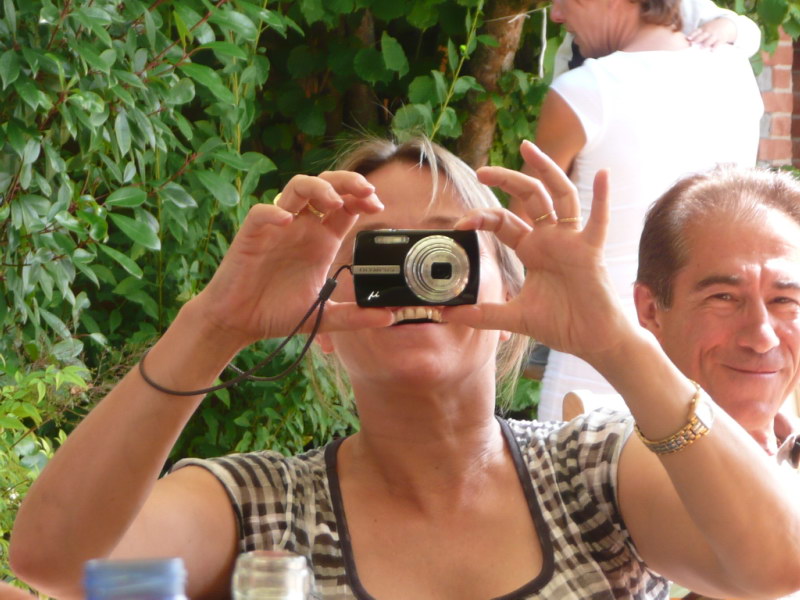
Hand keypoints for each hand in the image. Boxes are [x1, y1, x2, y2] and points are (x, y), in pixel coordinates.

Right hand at [191, 171, 392, 348]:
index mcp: (321, 241)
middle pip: (326, 186)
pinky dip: (275, 212)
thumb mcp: (324, 316)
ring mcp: (278, 228)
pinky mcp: (252, 236)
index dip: (362, 198)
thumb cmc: (277, 314)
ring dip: (317, 187)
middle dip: (347, 182)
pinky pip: (262, 213)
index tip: (377, 206)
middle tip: (366, 191)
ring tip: (333, 201)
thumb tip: (389, 316)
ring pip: (297, 188)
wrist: (239, 323)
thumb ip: (355, 315)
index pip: (346, 206)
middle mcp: (302, 228)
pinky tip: (288, 221)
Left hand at [445, 141, 631, 360]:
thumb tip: (447, 315)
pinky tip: (603, 174)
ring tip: (528, 148)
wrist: (591, 340)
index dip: (482, 217)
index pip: (504, 221)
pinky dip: (602, 197)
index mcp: (532, 250)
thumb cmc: (561, 323)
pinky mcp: (591, 251)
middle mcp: (551, 239)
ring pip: (560, 195)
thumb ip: (482, 315)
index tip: (460, 225)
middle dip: (506, 180)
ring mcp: (572, 241)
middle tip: (482, 170)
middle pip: (529, 197)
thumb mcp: (514, 317)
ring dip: (546, 170)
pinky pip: (598, 220)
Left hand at [686, 18, 736, 48]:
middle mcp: (709, 32)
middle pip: (703, 35)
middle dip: (697, 39)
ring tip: (701, 48)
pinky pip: (718, 44)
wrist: (726, 25)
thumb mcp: (704, 28)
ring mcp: (715, 35)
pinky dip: (715, 47)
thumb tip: (685, 40)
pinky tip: (712, 51)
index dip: (692, 34)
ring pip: (710, 40)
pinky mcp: (721, 39)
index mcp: (704, 29)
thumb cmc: (711, 29)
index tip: (688, 38)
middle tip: (692, 44)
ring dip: (705, 44)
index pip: (697, 31)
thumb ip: (696, 34)